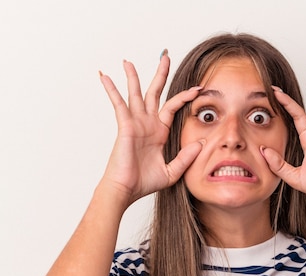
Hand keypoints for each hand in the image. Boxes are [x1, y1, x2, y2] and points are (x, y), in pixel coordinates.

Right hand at [98, 53, 202, 206]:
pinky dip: (111, 89)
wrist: (127, 190)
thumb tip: (201, 143)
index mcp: (159, 132)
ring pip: (135, 93)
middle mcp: (147, 124)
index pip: (172, 107)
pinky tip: (105, 75)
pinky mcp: (125, 125)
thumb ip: (186, 157)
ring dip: (132, 76)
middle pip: (154, 92)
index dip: (184, 96)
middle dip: (160, 74)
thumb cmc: (144, 183)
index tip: (197, 88)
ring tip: (128, 61)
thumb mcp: (172, 171)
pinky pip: (118, 103)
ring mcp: (135, 123)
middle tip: (165, 56)